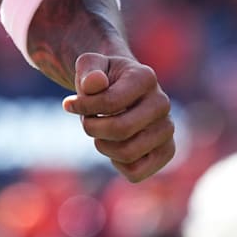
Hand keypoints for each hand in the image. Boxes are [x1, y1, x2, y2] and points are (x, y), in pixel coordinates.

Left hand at [62, 53, 175, 181]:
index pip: (110, 102)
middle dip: (93, 128)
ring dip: (103, 146)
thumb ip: (88, 70)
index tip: (70, 104)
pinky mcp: (166, 152)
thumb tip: (94, 84)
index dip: (83, 107)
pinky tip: (115, 146)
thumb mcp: (89, 64)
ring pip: (127, 154)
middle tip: (87, 121)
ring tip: (100, 132)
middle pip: (120, 130)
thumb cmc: (101, 77)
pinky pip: (136, 172)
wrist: (119, 88)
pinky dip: (117, 164)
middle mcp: (162, 103)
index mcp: (145, 77)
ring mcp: (167, 129)